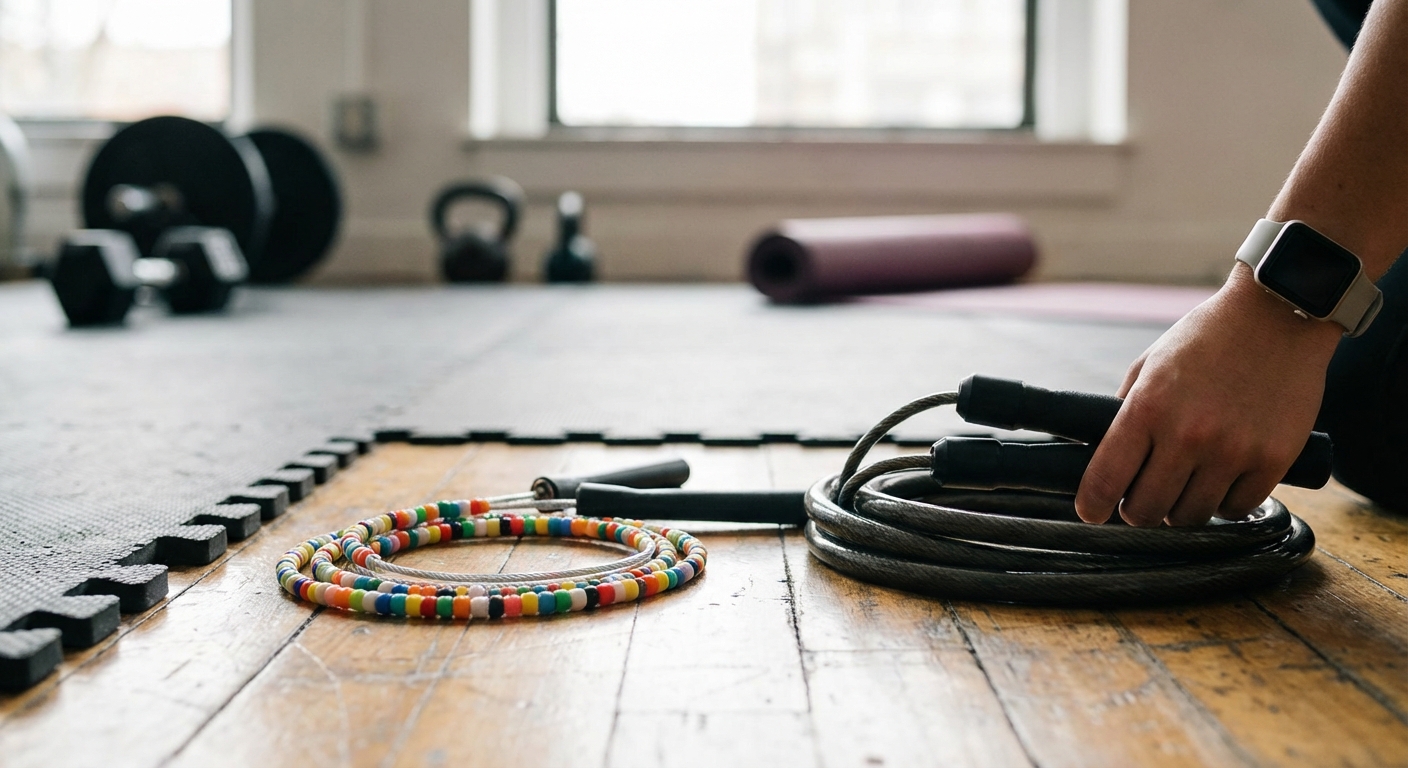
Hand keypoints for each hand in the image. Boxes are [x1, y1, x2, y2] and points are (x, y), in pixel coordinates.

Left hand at [1074, 266, 1342, 526]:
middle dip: (1138, 510)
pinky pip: (1237, 508)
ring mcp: (1232, 451)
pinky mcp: (1273, 460)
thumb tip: (1106, 454)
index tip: (1091, 512)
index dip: (1092, 505)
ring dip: (1181, 509)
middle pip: (1147, 509)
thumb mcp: (1151, 363)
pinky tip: (1220, 483)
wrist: (1278, 314)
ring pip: (1190, 516)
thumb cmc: (1208, 337)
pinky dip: (1224, 503)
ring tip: (1183, 487)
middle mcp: (1187, 435)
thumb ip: (1127, 409)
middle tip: (1142, 498)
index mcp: (1148, 408)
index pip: (1106, 479)